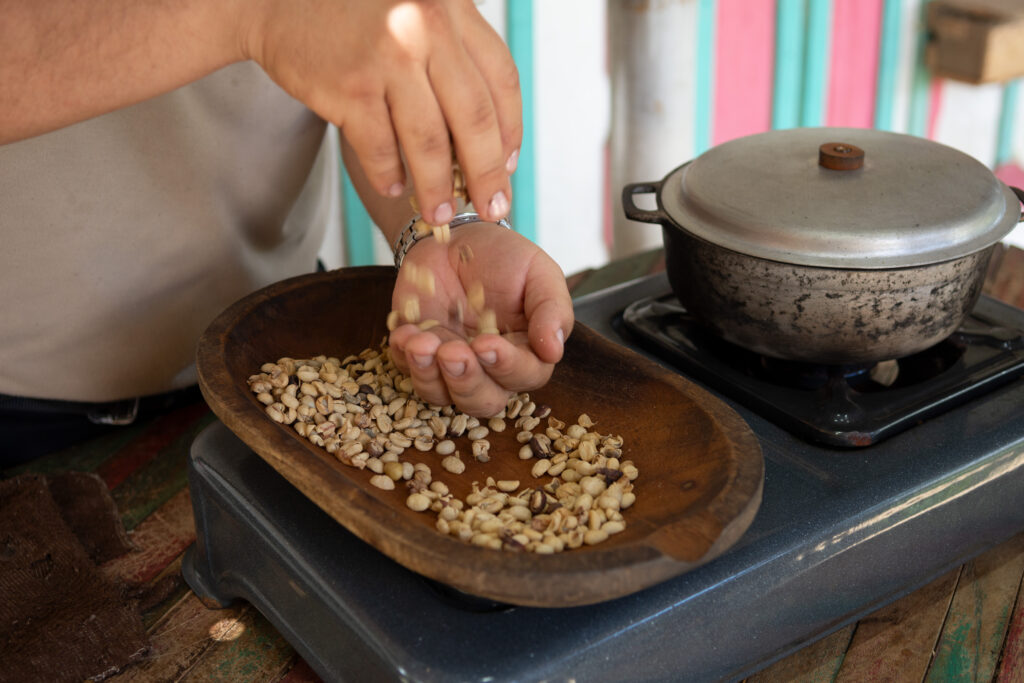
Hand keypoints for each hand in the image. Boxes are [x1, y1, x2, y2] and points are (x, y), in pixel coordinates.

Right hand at [245, 0, 521, 224]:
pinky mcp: (350, 87)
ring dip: (438, 189)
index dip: (509, 132)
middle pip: (475, 119)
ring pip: (430, 143)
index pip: (501, 82)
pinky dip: (390, 176)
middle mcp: (426, 27)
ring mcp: (388, 57)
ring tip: (439, 212)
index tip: (507, 166)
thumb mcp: (416, 9)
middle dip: (486, 174)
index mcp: (452, 8)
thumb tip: (488, 138)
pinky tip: (394, 186)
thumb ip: (453, 52)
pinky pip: (382, 149)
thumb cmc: (351, 10)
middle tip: (491, 206)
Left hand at [387, 223, 573, 416]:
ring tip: (420, 343)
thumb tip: (554, 351)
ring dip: (428, 375)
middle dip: (466, 381)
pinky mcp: (416, 354)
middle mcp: (488, 368)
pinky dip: (402, 356)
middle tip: (452, 352)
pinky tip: (404, 332)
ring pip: (440, 396)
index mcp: (526, 352)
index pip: (525, 375)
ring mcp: (449, 365)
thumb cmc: (505, 258)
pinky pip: (405, 370)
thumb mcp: (539, 273)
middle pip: (483, 401)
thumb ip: (552, 309)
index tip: (487, 344)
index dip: (507, 366)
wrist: (458, 237)